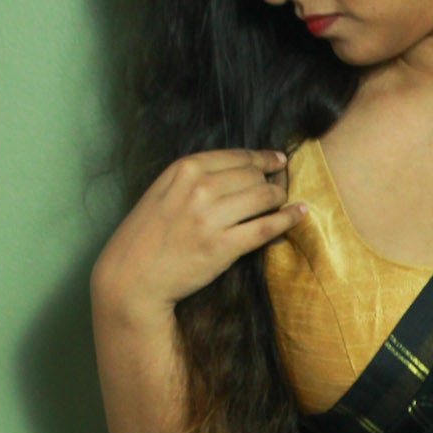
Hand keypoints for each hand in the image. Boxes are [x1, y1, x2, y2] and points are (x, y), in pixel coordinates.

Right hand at [91, 147, 305, 311]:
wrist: (132, 276)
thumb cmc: (146, 235)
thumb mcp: (162, 192)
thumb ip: (193, 177)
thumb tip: (236, 168)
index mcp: (184, 169)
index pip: (237, 156)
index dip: (262, 158)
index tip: (277, 160)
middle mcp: (200, 188)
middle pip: (253, 175)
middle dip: (272, 179)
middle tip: (280, 186)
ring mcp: (212, 218)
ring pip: (264, 196)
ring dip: (280, 197)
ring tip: (286, 201)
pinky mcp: (223, 247)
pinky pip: (267, 227)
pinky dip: (288, 218)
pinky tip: (300, 212)